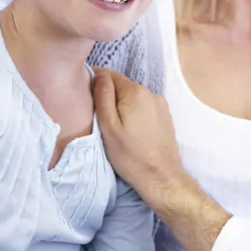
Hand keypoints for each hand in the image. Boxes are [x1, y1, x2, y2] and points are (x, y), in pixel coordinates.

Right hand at [92, 69, 185, 198]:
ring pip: (132, 97)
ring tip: (113, 126)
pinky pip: (143, 107)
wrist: (160, 176)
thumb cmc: (130, 155)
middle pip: (121, 85)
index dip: (94, 82)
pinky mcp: (164, 116)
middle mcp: (151, 93)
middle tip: (98, 116)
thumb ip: (102, 96)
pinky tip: (129, 130)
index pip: (109, 74)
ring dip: (121, 105)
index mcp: (135, 92)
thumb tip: (98, 75)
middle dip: (108, 96)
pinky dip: (133, 113)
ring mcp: (160, 104)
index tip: (85, 97)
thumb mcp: (108, 125)